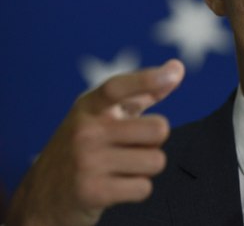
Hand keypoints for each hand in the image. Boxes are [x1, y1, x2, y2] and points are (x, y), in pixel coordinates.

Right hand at [6, 59, 184, 225]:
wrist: (44, 197)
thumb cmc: (86, 148)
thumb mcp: (105, 116)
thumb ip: (143, 93)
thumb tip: (177, 68)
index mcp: (89, 107)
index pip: (117, 87)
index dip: (147, 80)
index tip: (173, 73)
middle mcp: (85, 131)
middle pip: (158, 129)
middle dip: (154, 141)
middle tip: (132, 147)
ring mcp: (86, 162)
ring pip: (155, 161)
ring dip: (146, 168)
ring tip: (122, 167)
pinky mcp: (92, 192)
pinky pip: (144, 188)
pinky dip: (137, 189)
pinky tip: (117, 185)